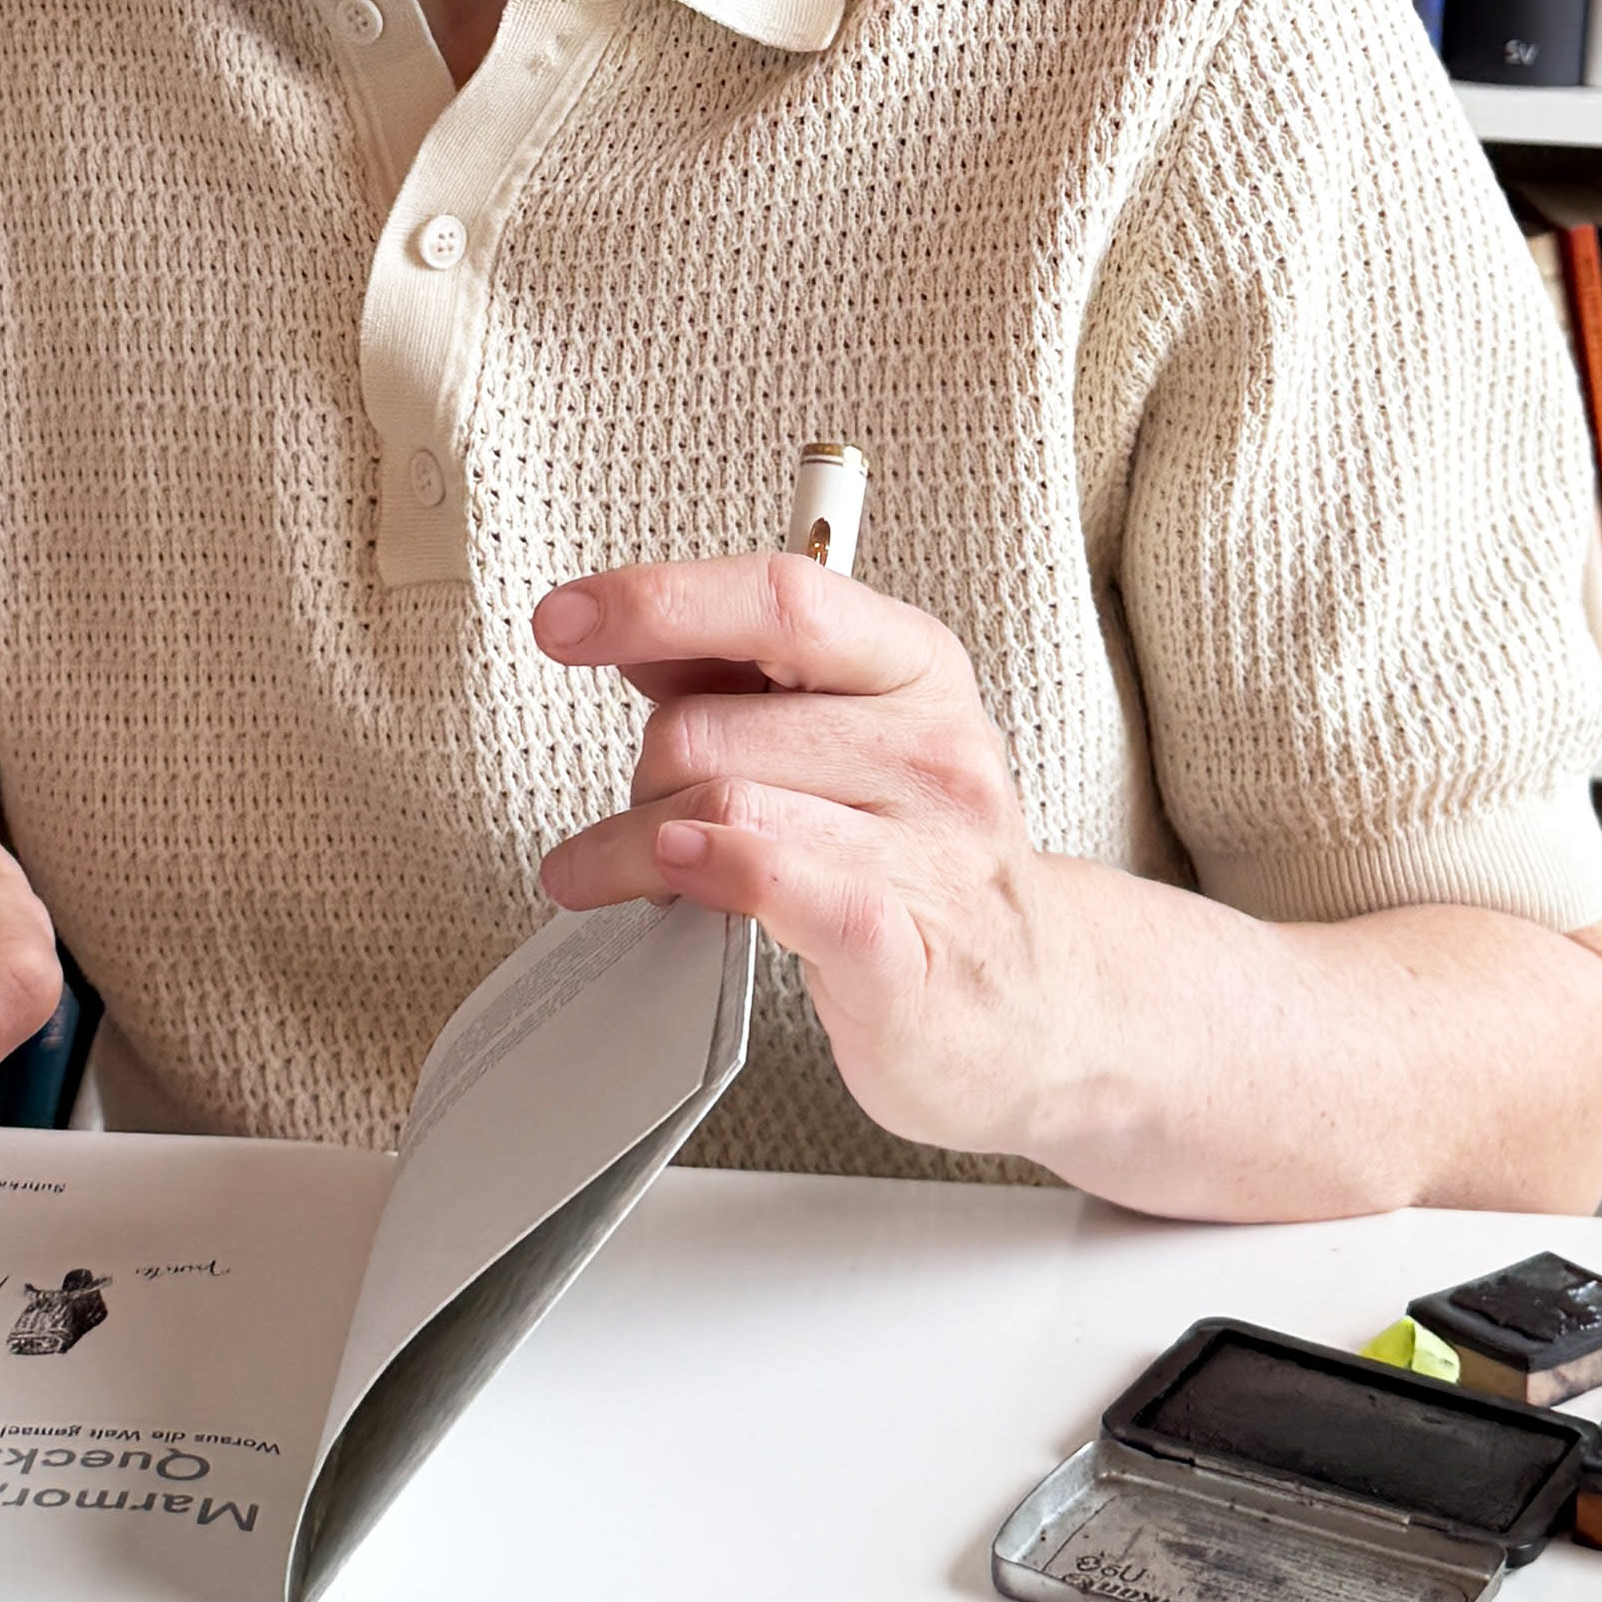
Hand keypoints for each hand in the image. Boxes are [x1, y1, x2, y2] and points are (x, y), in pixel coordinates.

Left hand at [528, 552, 1067, 1163]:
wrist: (1038, 1006)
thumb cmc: (921, 864)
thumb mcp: (850, 741)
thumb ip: (742, 683)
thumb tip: (632, 633)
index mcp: (916, 667)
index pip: (781, 596)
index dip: (657, 600)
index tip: (562, 619)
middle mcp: (935, 748)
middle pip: (713, 722)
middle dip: (644, 768)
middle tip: (645, 811)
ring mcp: (930, 853)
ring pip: (720, 803)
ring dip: (631, 842)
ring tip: (613, 870)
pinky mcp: (904, 955)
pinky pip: (776, 886)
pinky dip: (702, 874)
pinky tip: (668, 884)